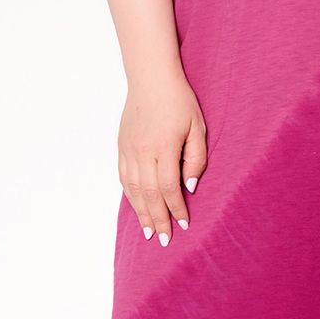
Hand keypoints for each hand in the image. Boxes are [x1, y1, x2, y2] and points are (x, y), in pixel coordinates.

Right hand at [118, 67, 207, 245]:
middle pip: (150, 194)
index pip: (169, 187)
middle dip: (158, 219)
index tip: (184, 224)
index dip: (177, 209)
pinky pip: (124, 177)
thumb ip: (195, 159)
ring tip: (149, 231)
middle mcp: (143, 151)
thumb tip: (189, 188)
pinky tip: (137, 207)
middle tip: (164, 240)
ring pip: (134, 189)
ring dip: (141, 212)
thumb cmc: (179, 101)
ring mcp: (129, 149)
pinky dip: (130, 195)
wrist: (151, 78)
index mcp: (164, 147)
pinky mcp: (122, 146)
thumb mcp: (198, 127)